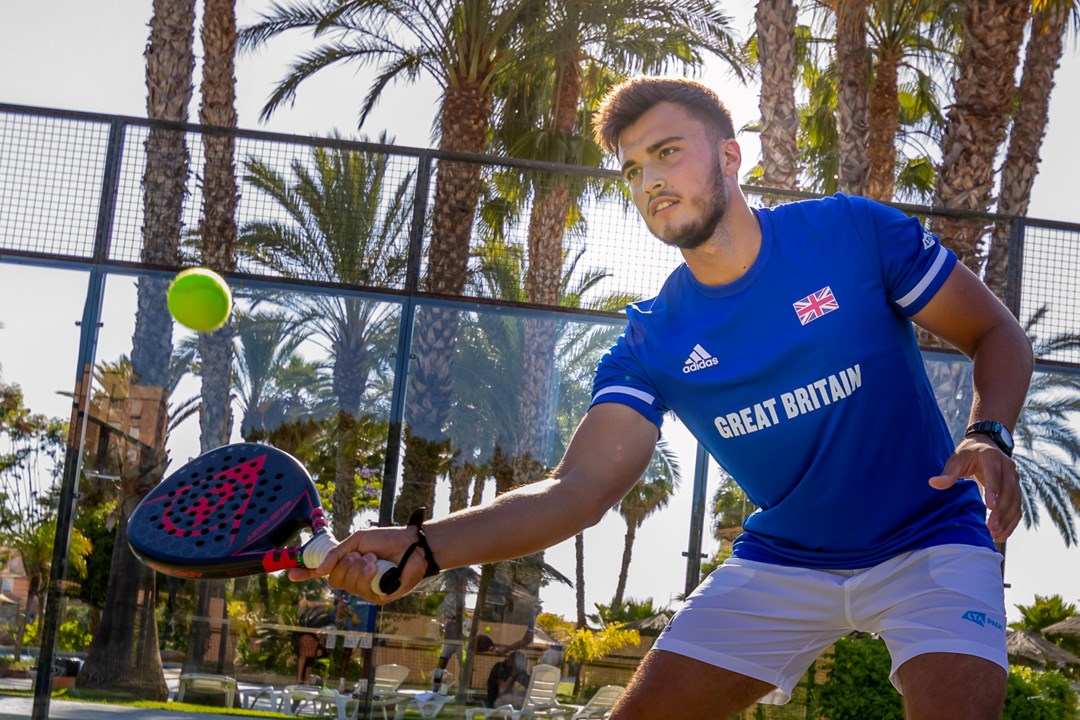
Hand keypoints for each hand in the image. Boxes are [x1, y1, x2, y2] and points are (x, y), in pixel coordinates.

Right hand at [288, 527, 425, 602]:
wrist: (411, 544)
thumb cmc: (387, 540)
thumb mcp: (358, 540)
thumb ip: (337, 553)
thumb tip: (320, 569)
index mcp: (348, 564)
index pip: (324, 573)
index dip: (307, 573)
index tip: (290, 573)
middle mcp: (355, 579)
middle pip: (334, 580)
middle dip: (345, 565)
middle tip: (361, 555)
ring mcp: (366, 590)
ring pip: (348, 585)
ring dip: (360, 568)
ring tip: (375, 559)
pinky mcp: (378, 597)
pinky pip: (362, 590)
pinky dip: (368, 575)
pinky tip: (378, 567)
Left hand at [928, 436, 1021, 541]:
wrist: (986, 444)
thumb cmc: (968, 453)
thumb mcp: (956, 459)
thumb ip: (948, 472)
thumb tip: (933, 484)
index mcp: (992, 458)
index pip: (994, 476)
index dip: (994, 491)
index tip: (990, 506)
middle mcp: (1008, 468)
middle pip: (1008, 492)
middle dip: (1001, 511)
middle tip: (991, 527)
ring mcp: (1015, 479)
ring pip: (1015, 502)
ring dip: (1007, 519)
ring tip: (996, 534)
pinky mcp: (1016, 489)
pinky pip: (1017, 507)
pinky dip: (1012, 521)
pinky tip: (1002, 534)